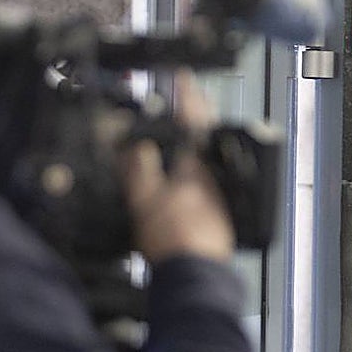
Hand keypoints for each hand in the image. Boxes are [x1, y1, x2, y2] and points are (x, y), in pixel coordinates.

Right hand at [120, 74, 234, 263]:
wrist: (195, 276)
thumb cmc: (175, 240)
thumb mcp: (145, 199)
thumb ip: (138, 167)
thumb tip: (133, 141)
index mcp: (198, 166)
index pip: (193, 120)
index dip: (185, 95)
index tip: (181, 75)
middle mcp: (213, 176)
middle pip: (204, 136)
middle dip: (193, 114)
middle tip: (183, 98)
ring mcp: (218, 194)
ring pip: (205, 157)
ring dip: (192, 140)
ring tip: (176, 131)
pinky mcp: (216, 212)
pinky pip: (204, 178)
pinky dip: (192, 166)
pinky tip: (180, 174)